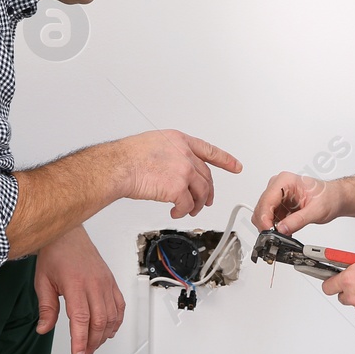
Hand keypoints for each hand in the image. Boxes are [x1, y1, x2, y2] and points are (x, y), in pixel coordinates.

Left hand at [34, 226, 124, 353]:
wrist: (68, 234)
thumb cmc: (55, 254)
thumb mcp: (43, 282)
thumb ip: (46, 308)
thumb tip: (44, 328)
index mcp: (75, 284)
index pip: (80, 318)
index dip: (80, 339)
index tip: (78, 353)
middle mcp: (94, 284)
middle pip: (99, 321)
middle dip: (92, 342)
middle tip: (83, 353)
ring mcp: (105, 283)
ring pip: (111, 316)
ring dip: (104, 335)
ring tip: (93, 345)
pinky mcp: (111, 282)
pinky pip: (119, 306)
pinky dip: (116, 322)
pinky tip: (108, 331)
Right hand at [114, 130, 241, 217]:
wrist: (118, 166)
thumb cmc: (127, 157)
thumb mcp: (153, 143)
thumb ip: (169, 153)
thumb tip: (171, 166)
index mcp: (179, 140)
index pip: (209, 150)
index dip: (225, 160)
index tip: (236, 166)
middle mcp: (185, 154)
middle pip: (206, 176)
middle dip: (208, 192)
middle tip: (206, 201)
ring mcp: (183, 170)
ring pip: (201, 193)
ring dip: (197, 205)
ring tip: (190, 211)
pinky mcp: (178, 188)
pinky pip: (187, 205)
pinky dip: (183, 212)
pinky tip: (176, 213)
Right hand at [252, 172, 342, 234]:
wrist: (335, 198)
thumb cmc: (329, 197)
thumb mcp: (317, 210)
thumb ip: (298, 220)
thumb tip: (282, 229)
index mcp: (285, 181)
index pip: (267, 200)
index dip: (264, 218)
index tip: (268, 231)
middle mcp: (278, 186)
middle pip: (262, 208)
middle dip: (266, 224)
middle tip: (274, 237)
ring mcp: (277, 196)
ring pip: (263, 214)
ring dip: (269, 226)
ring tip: (282, 234)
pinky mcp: (279, 205)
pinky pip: (269, 218)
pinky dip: (274, 227)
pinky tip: (284, 231)